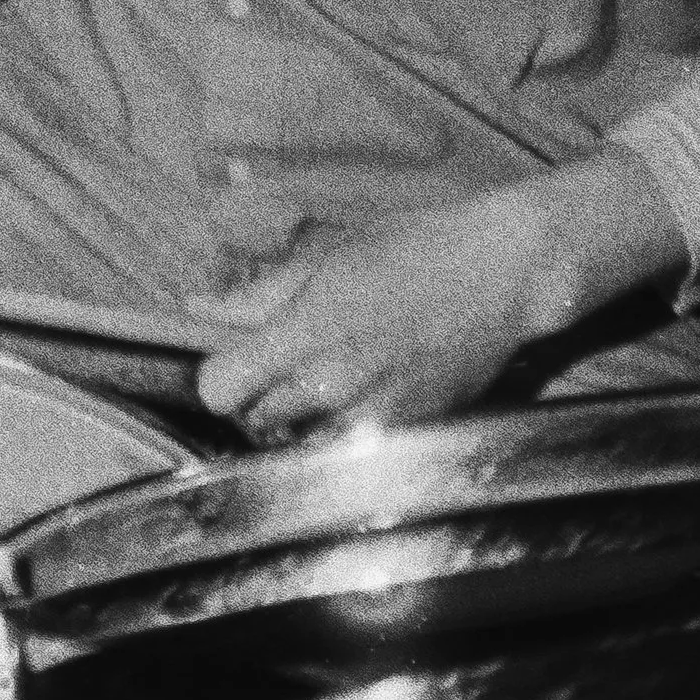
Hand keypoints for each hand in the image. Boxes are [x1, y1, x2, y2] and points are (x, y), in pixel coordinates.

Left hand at [189, 188, 572, 439]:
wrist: (501, 275)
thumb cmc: (414, 250)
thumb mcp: (329, 257)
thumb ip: (260, 293)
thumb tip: (198, 307)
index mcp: (306, 334)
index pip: (220, 390)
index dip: (222, 374)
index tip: (239, 358)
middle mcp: (334, 387)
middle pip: (257, 420)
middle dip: (264, 393)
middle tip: (293, 359)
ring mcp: (374, 418)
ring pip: (304, 441)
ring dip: (305, 418)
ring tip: (335, 376)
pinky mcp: (410, 435)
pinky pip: (353, 449)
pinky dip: (351, 429)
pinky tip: (373, 390)